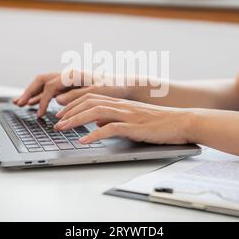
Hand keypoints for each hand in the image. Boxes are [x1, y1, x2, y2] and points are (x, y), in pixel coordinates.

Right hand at [13, 71, 131, 116]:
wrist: (124, 86)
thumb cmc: (113, 88)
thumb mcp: (96, 93)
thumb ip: (76, 96)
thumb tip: (57, 100)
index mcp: (73, 74)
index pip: (50, 86)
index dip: (43, 100)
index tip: (40, 114)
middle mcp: (68, 75)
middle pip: (42, 80)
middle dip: (29, 92)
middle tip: (19, 103)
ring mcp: (68, 80)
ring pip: (44, 84)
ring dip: (32, 93)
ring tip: (20, 103)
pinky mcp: (70, 86)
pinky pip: (51, 90)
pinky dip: (41, 96)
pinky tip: (34, 104)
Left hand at [54, 93, 194, 144]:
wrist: (182, 121)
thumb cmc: (160, 122)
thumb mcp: (133, 118)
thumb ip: (114, 119)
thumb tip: (98, 124)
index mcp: (120, 102)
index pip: (91, 98)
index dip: (73, 104)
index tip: (61, 112)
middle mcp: (121, 105)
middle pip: (88, 102)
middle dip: (69, 110)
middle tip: (55, 121)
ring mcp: (127, 115)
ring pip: (95, 112)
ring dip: (75, 120)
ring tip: (62, 128)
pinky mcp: (134, 127)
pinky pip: (110, 129)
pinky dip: (94, 134)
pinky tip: (84, 140)